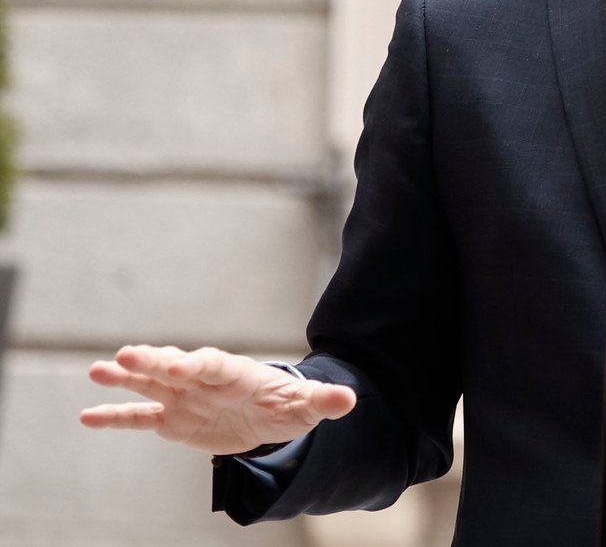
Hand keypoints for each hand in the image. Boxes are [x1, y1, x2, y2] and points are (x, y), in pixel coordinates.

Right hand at [80, 345, 356, 454]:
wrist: (271, 416)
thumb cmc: (287, 404)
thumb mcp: (307, 405)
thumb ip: (323, 401)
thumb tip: (350, 399)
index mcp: (234, 371)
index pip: (211, 364)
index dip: (194, 365)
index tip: (175, 367)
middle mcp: (202, 379)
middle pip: (174, 366)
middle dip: (152, 361)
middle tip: (125, 355)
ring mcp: (183, 398)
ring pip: (150, 384)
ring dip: (126, 377)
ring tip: (98, 369)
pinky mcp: (171, 420)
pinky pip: (139, 418)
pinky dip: (116, 416)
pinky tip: (87, 416)